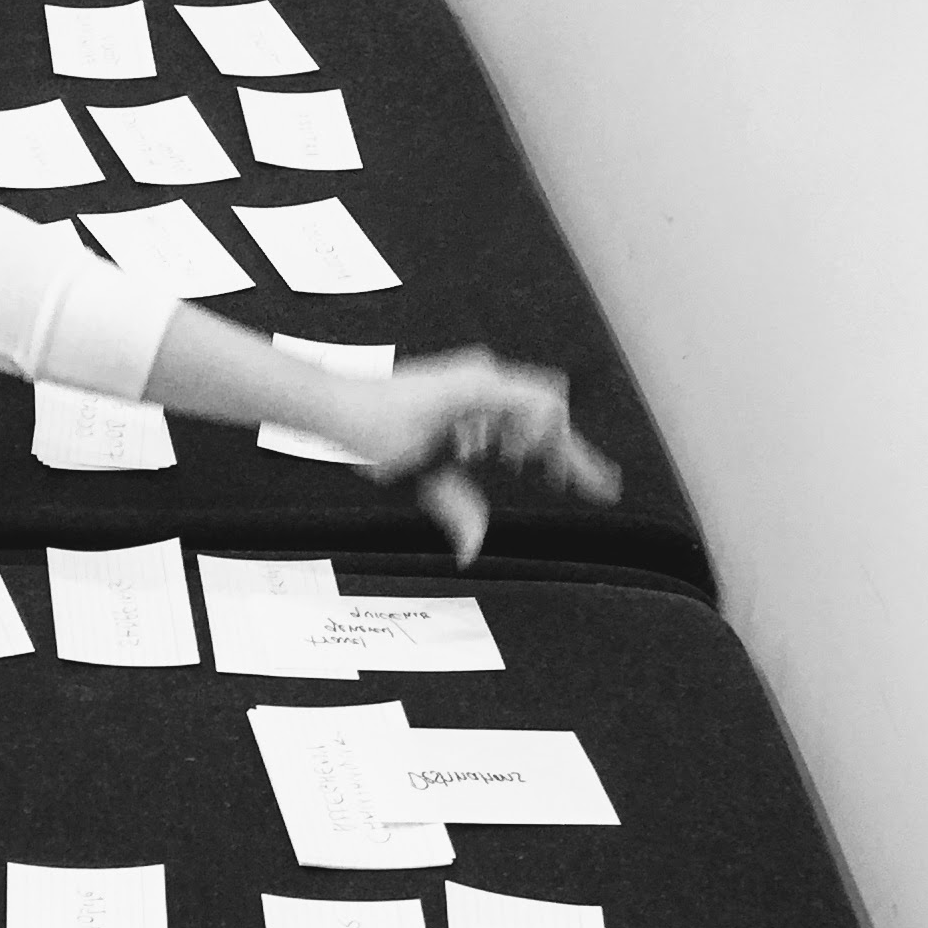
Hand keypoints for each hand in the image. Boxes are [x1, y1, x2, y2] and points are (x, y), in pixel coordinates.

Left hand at [352, 349, 620, 563]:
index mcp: (481, 388)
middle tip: (588, 487)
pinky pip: (500, 409)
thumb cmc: (369, 425)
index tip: (593, 485)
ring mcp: (469, 381)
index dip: (573, 451)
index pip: (549, 412)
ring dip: (536, 442)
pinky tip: (499, 457)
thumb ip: (453, 507)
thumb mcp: (415, 471)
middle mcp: (481, 377)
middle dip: (565, 448)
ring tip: (545, 476)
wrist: (333, 404)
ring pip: (526, 408)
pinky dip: (510, 434)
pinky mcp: (457, 390)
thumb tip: (473, 550)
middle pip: (547, 409)